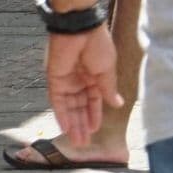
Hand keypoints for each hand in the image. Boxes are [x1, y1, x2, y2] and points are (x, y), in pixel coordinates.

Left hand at [47, 27, 120, 146]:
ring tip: (78, 141)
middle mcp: (79, 81)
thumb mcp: (107, 69)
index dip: (95, 114)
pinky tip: (66, 128)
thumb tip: (118, 103)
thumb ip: (108, 89)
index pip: (94, 100)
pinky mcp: (54, 81)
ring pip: (70, 108)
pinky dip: (62, 115)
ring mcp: (66, 82)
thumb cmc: (98, 45)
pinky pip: (58, 102)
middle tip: (84, 143)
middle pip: (80, 107)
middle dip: (82, 124)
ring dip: (73, 124)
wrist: (80, 30)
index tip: (97, 129)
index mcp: (94, 76)